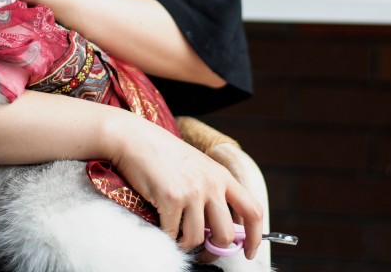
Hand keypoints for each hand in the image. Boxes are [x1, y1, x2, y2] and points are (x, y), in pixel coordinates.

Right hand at [108, 114, 263, 259]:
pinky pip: (173, 234)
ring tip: (178, 235)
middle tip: (204, 251)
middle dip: (215, 250)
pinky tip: (163, 226)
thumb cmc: (165, 155)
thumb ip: (213, 192)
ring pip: (198, 239)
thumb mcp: (199, 168)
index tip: (247, 252)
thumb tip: (222, 229)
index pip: (252, 211)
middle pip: (226, 234)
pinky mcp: (171, 198)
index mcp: (222, 176)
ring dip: (187, 244)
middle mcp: (211, 184)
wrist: (137, 139)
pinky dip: (168, 237)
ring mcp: (192, 192)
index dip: (254, 237)